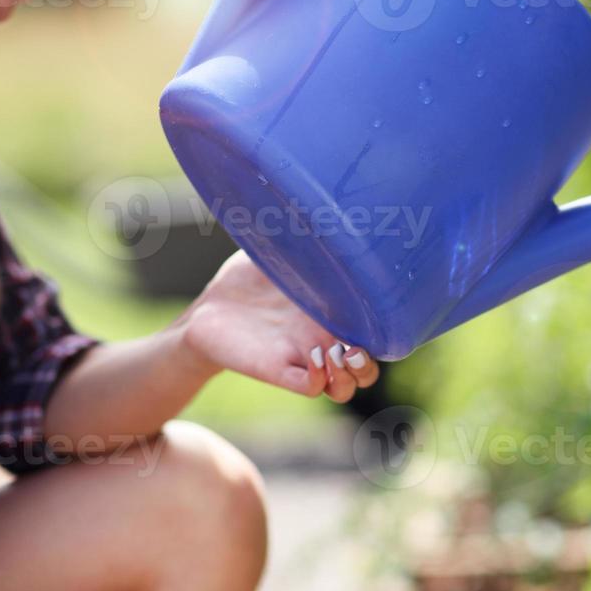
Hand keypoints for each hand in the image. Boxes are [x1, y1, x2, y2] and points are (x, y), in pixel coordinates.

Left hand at [179, 251, 380, 401]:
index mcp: (331, 315)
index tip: (380, 311)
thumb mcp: (279, 252)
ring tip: (342, 354)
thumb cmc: (248, 280)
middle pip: (366, 370)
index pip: (373, 335)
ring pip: (344, 387)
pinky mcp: (277, 370)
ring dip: (351, 376)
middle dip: (370, 364)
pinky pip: (310, 387)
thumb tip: (320, 202)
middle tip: (357, 346)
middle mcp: (322, 341)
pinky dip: (321, 379)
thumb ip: (302, 238)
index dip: (384, 331)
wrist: (207, 310)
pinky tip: (315, 357)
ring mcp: (301, 358)